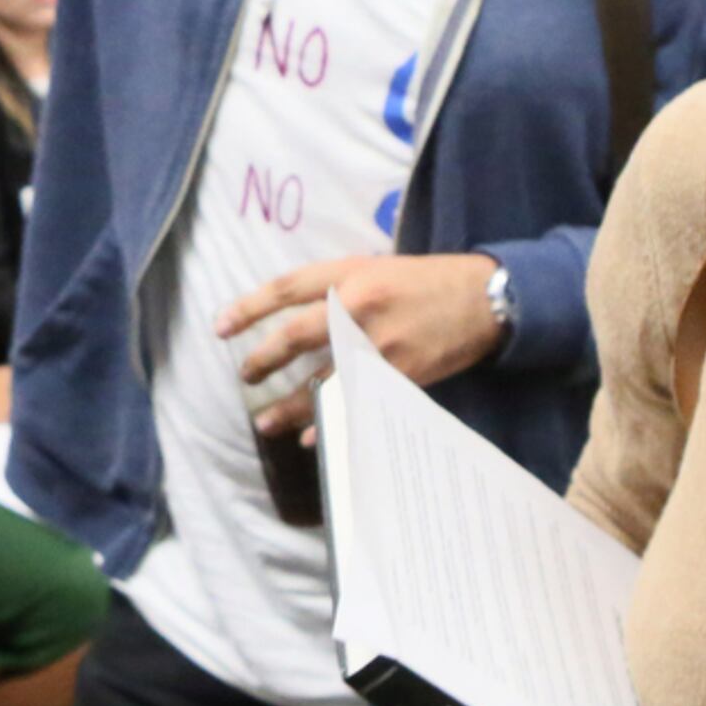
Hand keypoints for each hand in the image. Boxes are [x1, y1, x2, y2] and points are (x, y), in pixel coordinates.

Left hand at [216, 253, 502, 443]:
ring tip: (265, 421)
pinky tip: (311, 437)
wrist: (484, 298)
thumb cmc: (426, 282)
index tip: (220, 327)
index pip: (287, 288)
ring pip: (321, 378)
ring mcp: (381, 343)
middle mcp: (360, 306)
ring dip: (289, 404)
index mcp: (351, 273)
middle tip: (245, 375)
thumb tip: (292, 317)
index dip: (249, 308)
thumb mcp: (378, 268)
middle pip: (296, 334)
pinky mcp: (401, 373)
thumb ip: (337, 288)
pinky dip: (330, 421)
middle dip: (263, 358)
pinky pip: (354, 402)